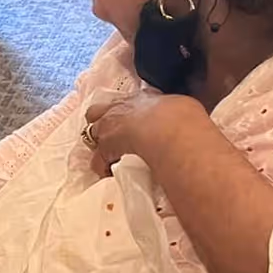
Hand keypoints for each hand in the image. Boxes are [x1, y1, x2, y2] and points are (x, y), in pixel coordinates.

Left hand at [81, 90, 205, 176]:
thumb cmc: (181, 117)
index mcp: (139, 97)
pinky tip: (110, 174)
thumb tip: (181, 113)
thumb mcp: (181, 105)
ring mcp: (108, 128)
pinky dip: (101, 166)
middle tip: (112, 134)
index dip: (124, 110)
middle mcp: (120, 108)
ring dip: (99, 142)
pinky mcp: (104, 150)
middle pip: (98, 110)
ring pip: (91, 132)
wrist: (168, 131)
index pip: (126, 100)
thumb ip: (174, 108)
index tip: (129, 119)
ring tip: (110, 155)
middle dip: (101, 120)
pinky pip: (97, 160)